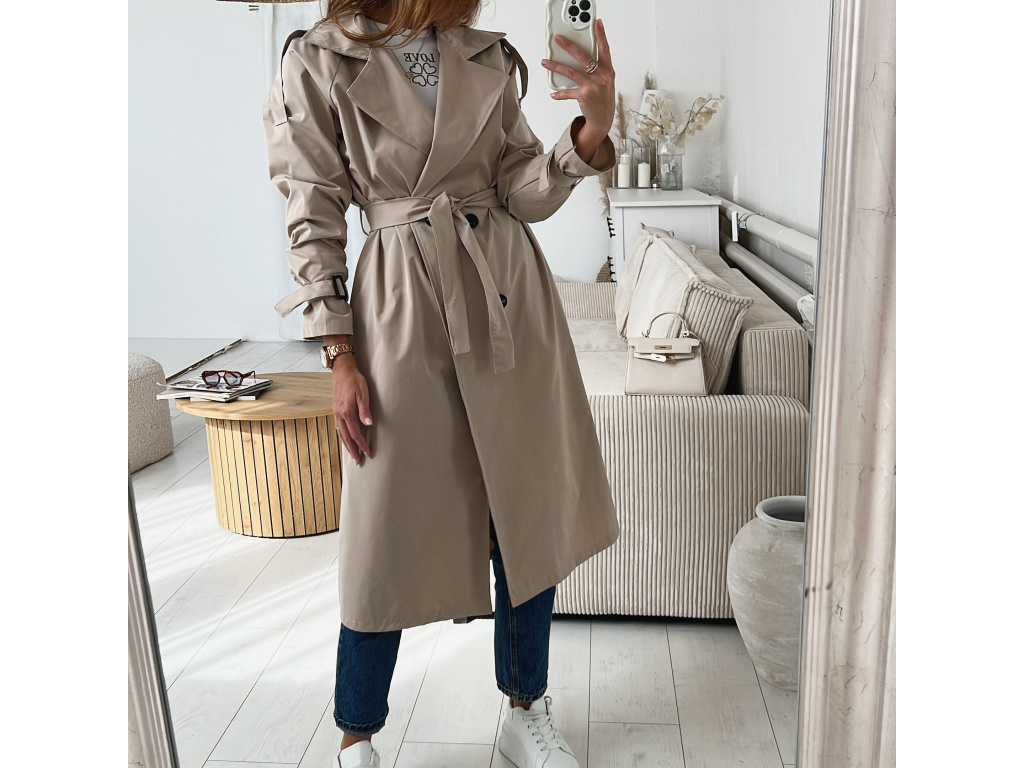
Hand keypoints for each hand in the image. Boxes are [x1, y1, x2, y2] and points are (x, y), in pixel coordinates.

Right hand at [331, 353, 372, 464]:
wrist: (342, 371)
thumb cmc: (354, 381)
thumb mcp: (363, 394)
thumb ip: (365, 410)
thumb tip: (369, 423)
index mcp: (346, 412)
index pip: (355, 433)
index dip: (362, 444)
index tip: (368, 452)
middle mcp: (339, 415)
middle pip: (346, 437)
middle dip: (352, 450)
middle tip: (358, 461)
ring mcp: (336, 413)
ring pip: (341, 433)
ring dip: (347, 445)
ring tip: (352, 454)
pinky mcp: (336, 410)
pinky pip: (338, 427)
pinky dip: (342, 436)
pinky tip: (345, 438)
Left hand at [542, 18, 615, 159]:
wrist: (603, 120)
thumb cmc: (603, 99)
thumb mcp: (606, 82)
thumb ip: (598, 69)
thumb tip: (582, 58)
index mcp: (608, 70)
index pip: (605, 49)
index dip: (601, 35)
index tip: (597, 23)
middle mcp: (601, 76)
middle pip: (583, 57)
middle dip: (569, 46)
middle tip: (558, 39)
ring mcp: (593, 86)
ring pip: (570, 72)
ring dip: (555, 66)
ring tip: (545, 62)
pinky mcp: (584, 96)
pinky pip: (568, 92)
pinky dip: (559, 93)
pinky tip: (553, 93)